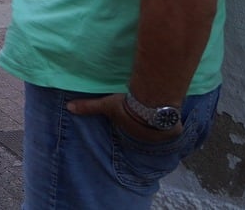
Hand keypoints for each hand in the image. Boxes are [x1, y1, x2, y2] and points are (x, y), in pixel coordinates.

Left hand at [66, 93, 183, 144]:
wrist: (154, 105)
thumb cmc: (128, 107)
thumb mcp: (106, 105)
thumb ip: (88, 107)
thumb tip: (68, 108)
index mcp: (132, 135)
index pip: (132, 130)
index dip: (133, 123)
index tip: (134, 116)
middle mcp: (148, 140)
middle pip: (147, 132)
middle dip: (146, 125)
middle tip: (146, 113)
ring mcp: (162, 138)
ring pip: (161, 131)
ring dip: (159, 124)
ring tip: (158, 113)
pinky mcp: (175, 131)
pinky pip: (174, 128)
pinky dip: (172, 122)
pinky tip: (171, 115)